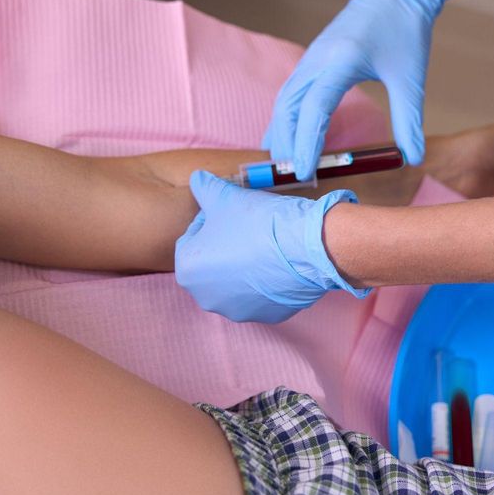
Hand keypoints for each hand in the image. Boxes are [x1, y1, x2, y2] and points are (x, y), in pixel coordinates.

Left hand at [174, 170, 368, 323]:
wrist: (306, 246)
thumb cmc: (258, 223)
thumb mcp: (225, 197)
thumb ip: (204, 188)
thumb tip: (196, 178)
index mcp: (187, 271)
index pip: (193, 238)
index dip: (213, 220)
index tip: (233, 213)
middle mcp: (206, 298)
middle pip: (213, 264)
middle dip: (226, 247)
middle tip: (249, 229)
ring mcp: (239, 311)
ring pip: (237, 282)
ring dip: (246, 265)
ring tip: (266, 245)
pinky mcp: (268, 316)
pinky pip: (263, 294)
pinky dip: (268, 280)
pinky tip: (280, 263)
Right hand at [262, 0, 461, 178]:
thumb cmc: (405, 31)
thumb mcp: (411, 78)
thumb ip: (410, 120)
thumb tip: (413, 158)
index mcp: (341, 59)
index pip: (315, 107)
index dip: (306, 141)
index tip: (305, 171)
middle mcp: (318, 58)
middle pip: (288, 107)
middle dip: (287, 143)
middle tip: (292, 179)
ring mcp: (310, 58)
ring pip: (283, 101)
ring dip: (282, 133)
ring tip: (286, 167)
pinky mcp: (311, 60)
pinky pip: (289, 94)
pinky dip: (285, 119)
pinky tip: (286, 140)